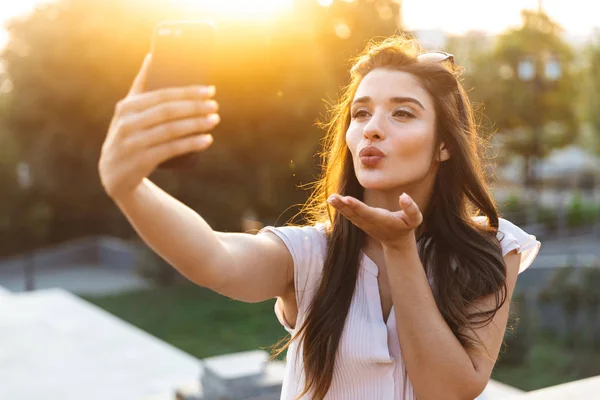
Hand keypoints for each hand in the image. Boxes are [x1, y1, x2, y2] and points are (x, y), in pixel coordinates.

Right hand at [98, 54, 219, 200]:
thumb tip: (152, 56)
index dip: (188, 92)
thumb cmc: (129, 135)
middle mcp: (126, 123)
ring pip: (171, 130)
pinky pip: (171, 149)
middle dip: (195, 107)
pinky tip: (206, 140)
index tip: (210, 89)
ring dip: (196, 124)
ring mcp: (132, 144)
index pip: (162, 95)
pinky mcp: (140, 162)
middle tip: (214, 106)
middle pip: (168, 112)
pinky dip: (191, 143)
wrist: (114, 174)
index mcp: (126, 107)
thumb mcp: (129, 112)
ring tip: (214, 120)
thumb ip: (140, 87)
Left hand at [327, 193, 422, 248]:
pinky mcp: (360, 222)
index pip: (368, 212)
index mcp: (382, 220)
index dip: (357, 206)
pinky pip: (349, 215)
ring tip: (330, 198)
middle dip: (344, 205)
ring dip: (339, 206)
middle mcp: (370, 222)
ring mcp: (364, 223)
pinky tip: (333, 200)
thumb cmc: (406, 227)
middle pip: (355, 213)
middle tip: (332, 197)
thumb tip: (404, 196)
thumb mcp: (415, 219)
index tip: (347, 199)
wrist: (396, 241)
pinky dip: (341, 208)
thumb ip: (411, 208)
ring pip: (350, 214)